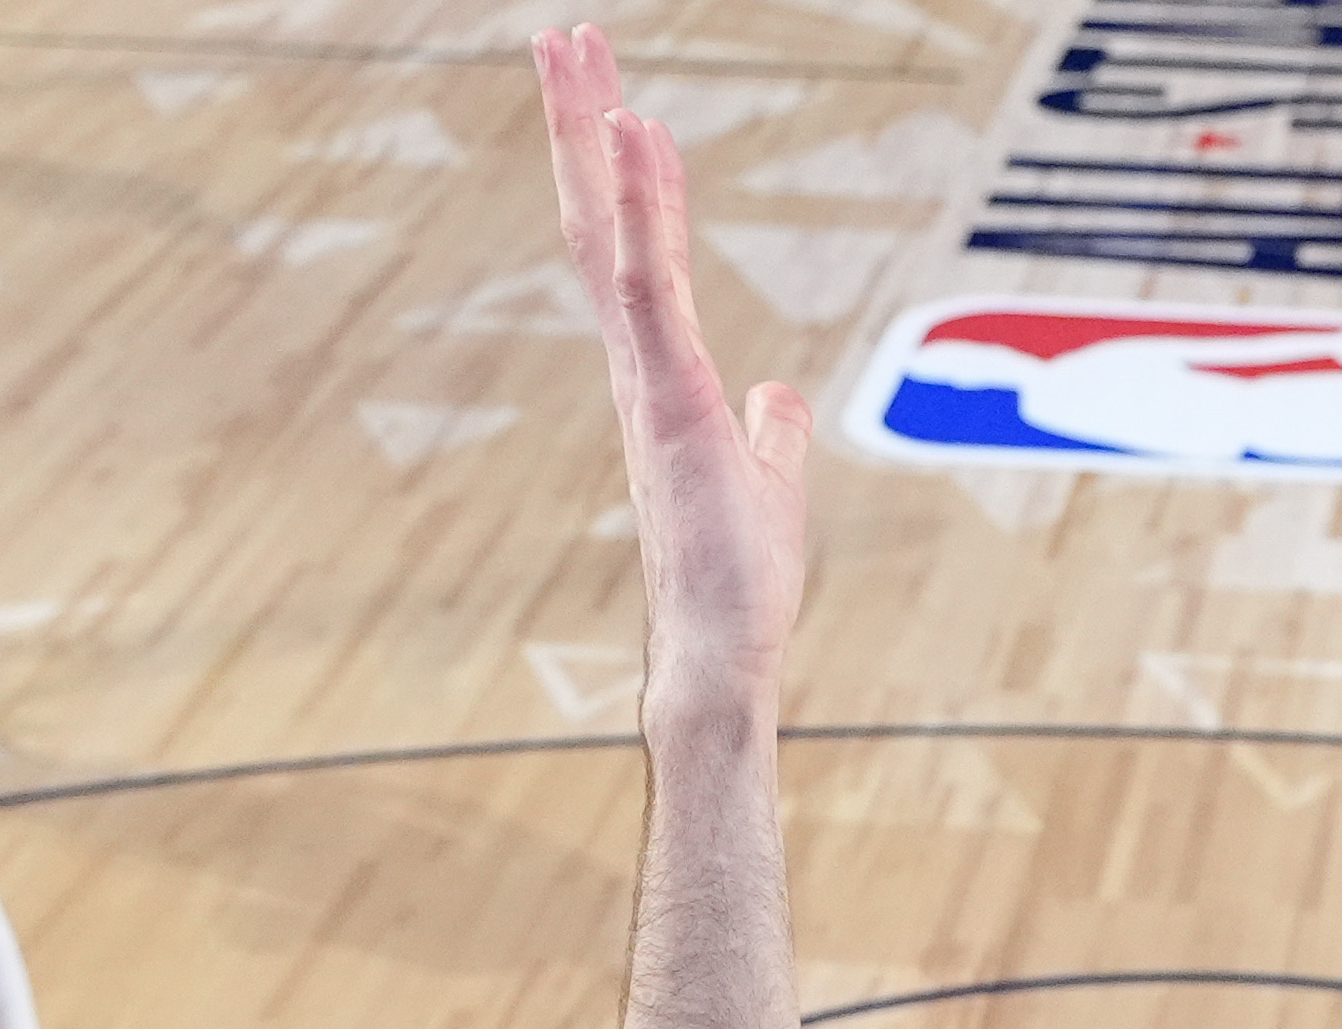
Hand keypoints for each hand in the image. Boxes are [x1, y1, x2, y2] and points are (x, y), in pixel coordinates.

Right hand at [536, 27, 806, 723]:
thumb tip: (781, 395)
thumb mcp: (771, 482)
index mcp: (661, 375)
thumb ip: (774, 430)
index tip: (619, 102)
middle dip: (580, 126)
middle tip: (560, 39)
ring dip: (592, 137)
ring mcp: (647, 377)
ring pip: (609, 232)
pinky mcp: (668, 396)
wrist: (719, 655)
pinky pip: (647, 282)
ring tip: (575, 51)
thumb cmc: (737, 586)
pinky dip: (643, 204)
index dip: (629, 175)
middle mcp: (639, 363)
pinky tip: (638, 134)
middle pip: (599, 221)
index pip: (637, 252)